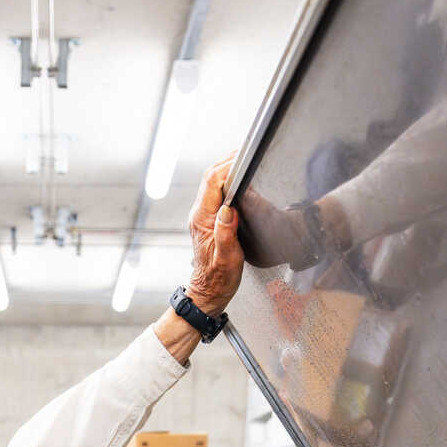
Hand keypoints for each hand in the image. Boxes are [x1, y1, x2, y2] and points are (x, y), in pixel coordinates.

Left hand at [185, 156, 244, 313]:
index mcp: (202, 220)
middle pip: (210, 177)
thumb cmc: (218, 280)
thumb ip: (226, 234)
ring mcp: (202, 216)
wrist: (208, 293)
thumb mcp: (227, 260)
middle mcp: (199, 215)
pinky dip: (227, 182)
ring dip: (227, 170)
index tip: (243, 160)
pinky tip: (239, 181)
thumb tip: (227, 210)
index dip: (228, 167)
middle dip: (228, 162)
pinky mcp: (208, 219)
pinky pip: (216, 193)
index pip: (212, 182)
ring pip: (212, 183)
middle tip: (247, 153)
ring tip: (245, 162)